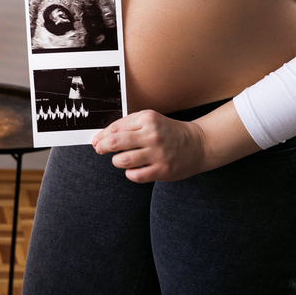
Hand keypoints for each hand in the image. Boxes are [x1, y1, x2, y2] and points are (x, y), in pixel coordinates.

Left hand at [91, 110, 207, 182]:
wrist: (198, 144)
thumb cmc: (169, 132)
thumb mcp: (150, 120)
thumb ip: (126, 126)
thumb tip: (99, 138)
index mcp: (147, 118)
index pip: (115, 128)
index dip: (102, 136)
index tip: (97, 141)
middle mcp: (152, 135)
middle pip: (115, 143)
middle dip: (102, 147)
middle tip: (100, 150)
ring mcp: (157, 153)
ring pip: (122, 160)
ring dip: (116, 161)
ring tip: (121, 159)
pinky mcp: (162, 170)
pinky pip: (135, 175)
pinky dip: (129, 173)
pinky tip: (134, 169)